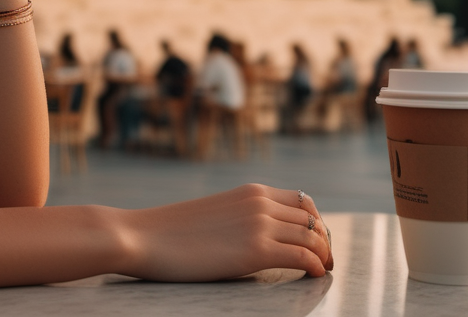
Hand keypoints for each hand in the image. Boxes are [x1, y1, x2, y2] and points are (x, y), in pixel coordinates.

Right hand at [116, 184, 333, 280]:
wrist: (141, 236)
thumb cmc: (168, 232)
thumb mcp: (214, 213)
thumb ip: (240, 217)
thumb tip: (254, 236)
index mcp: (250, 191)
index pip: (302, 201)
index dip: (315, 222)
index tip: (316, 240)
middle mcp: (260, 202)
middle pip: (312, 219)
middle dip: (324, 240)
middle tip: (325, 259)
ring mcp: (259, 224)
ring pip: (313, 237)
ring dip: (324, 254)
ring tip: (323, 269)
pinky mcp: (255, 250)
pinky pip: (303, 257)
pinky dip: (316, 266)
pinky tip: (315, 275)